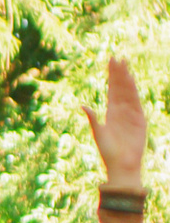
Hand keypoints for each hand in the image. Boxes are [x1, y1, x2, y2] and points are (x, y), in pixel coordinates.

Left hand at [87, 58, 145, 192]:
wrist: (122, 163)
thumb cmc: (108, 152)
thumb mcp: (99, 133)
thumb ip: (93, 119)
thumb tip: (83, 106)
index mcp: (111, 113)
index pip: (111, 90)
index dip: (111, 77)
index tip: (110, 63)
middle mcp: (121, 110)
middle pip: (120, 88)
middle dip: (118, 73)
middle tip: (116, 58)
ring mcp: (131, 113)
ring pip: (128, 91)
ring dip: (126, 78)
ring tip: (124, 64)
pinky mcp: (139, 118)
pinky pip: (136, 101)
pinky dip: (133, 91)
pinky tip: (130, 80)